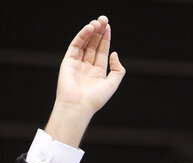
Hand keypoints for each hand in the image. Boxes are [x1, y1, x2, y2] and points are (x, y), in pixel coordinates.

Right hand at [45, 15, 124, 146]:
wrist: (78, 106)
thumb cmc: (95, 99)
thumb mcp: (112, 84)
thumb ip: (118, 69)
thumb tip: (114, 53)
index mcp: (98, 73)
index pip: (102, 51)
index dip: (105, 38)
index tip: (108, 26)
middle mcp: (87, 67)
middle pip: (93, 45)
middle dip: (99, 32)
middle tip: (103, 19)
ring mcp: (77, 64)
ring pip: (85, 43)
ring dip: (91, 32)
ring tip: (97, 22)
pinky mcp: (68, 62)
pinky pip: (75, 45)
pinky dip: (82, 36)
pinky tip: (89, 29)